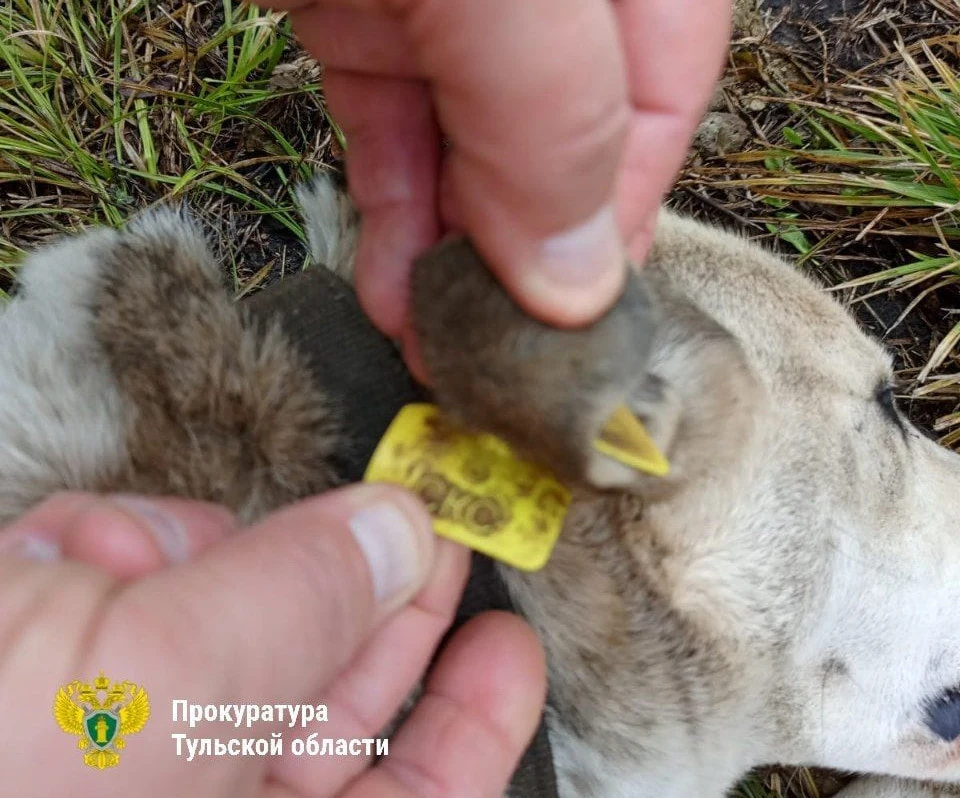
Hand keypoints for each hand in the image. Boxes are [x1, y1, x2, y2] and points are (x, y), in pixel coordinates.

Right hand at [1, 487, 544, 796]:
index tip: (511, 644)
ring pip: (227, 617)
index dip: (473, 731)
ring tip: (115, 560)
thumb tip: (398, 539)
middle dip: (363, 597)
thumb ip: (288, 613)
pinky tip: (52, 558)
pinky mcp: (59, 657)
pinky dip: (106, 552)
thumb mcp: (146, 693)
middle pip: (328, 695)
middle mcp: (191, 789)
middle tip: (422, 519)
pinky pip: (133, 587)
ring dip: (193, 561)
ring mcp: (124, 729)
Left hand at [265, 0, 730, 374]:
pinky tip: (390, 290)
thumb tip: (579, 284)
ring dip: (452, 256)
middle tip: (489, 361)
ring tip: (430, 348)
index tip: (571, 329)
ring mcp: (455, 4)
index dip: (621, 221)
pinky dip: (393, 208)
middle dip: (524, 256)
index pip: (662, 100)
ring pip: (475, 150)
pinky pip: (396, 127)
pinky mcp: (365, 14)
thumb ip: (553, 110)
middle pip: (566, 140)